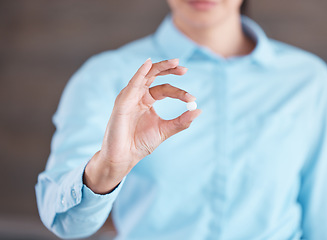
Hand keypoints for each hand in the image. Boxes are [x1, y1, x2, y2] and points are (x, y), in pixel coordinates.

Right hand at [84, 59, 201, 193]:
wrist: (125, 157)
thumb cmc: (140, 143)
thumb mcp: (165, 130)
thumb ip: (181, 121)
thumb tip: (199, 110)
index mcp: (147, 101)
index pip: (165, 89)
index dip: (179, 92)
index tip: (192, 99)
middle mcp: (137, 95)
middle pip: (154, 75)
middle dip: (169, 69)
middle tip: (185, 68)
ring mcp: (129, 97)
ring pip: (144, 75)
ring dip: (160, 66)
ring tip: (175, 62)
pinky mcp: (122, 102)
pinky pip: (132, 84)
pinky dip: (140, 73)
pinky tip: (148, 64)